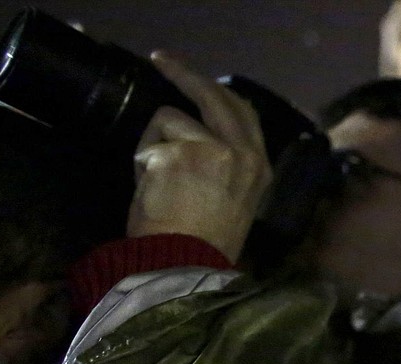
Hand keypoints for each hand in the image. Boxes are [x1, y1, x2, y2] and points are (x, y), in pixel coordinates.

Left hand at [127, 52, 272, 263]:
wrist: (184, 266)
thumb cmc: (204, 243)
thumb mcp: (234, 200)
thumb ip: (228, 163)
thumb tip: (202, 130)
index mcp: (259, 167)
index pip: (243, 113)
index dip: (219, 93)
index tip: (199, 82)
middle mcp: (242, 153)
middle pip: (214, 96)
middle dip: (185, 74)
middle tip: (162, 60)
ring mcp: (211, 149)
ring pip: (170, 118)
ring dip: (155, 144)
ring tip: (158, 182)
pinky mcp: (178, 152)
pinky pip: (149, 142)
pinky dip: (141, 163)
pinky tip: (150, 191)